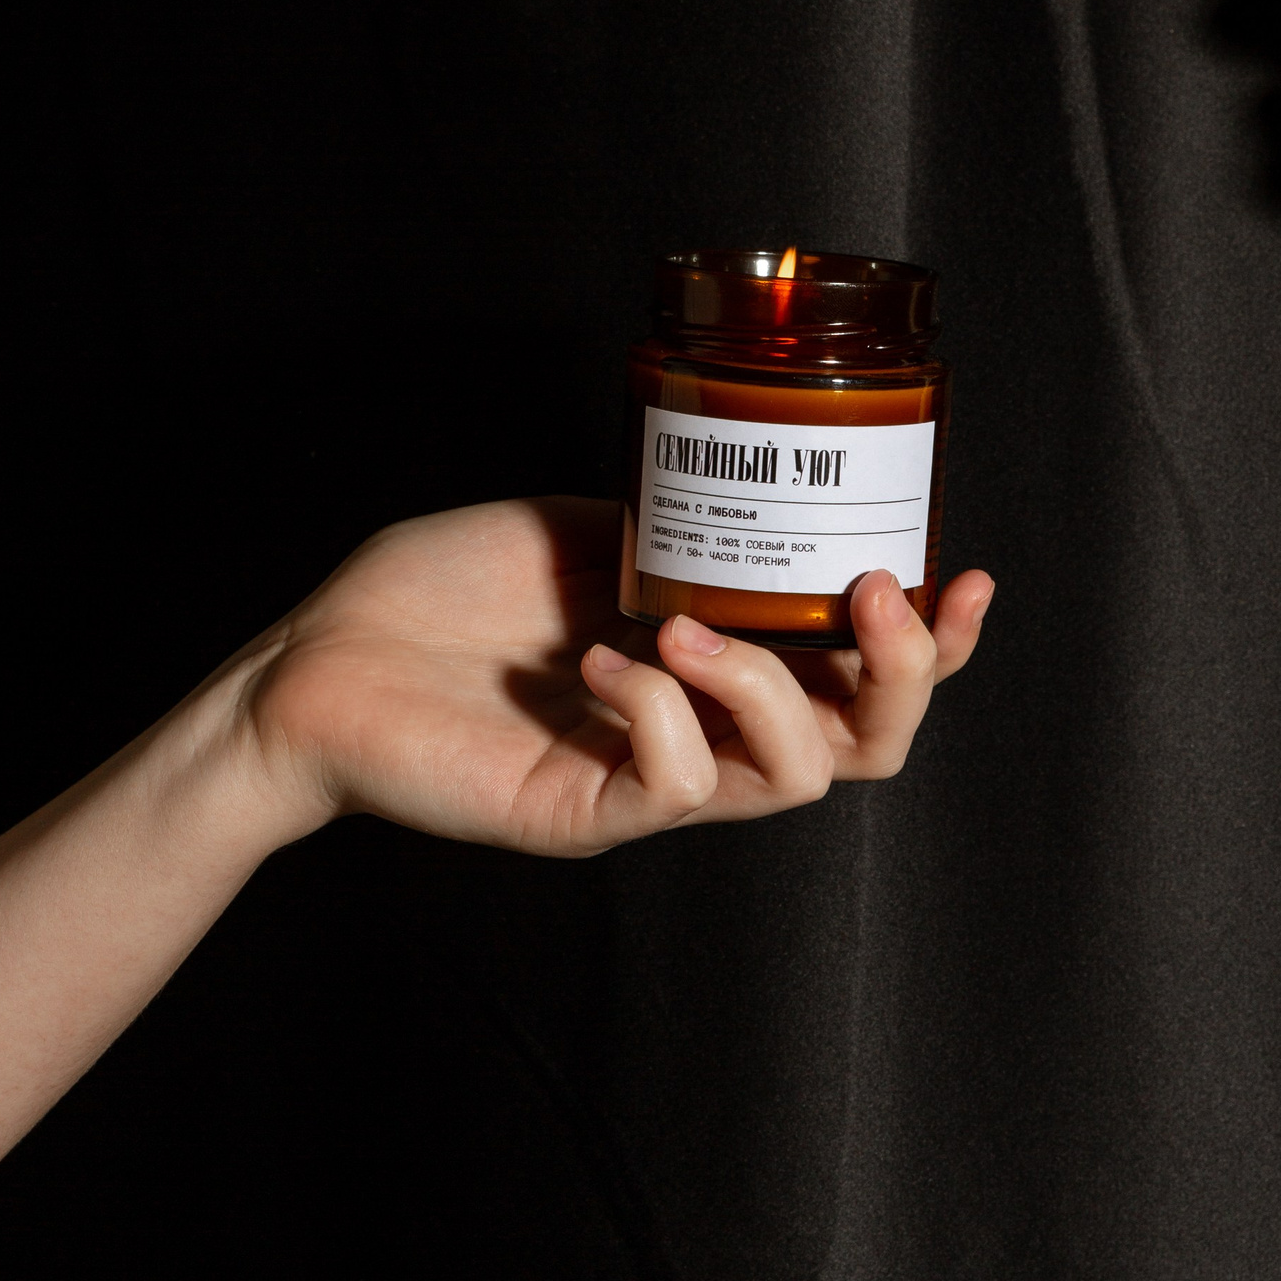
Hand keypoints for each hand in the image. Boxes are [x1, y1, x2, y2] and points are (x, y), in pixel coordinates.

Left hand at [236, 497, 992, 857]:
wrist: (318, 662)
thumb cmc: (440, 595)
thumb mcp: (589, 523)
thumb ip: (675, 516)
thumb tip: (758, 469)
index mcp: (719, 665)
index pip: (862, 682)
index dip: (934, 643)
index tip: (962, 576)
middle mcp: (704, 732)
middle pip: (868, 747)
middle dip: (904, 676)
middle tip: (873, 599)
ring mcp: (649, 782)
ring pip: (793, 776)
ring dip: (766, 685)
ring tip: (691, 627)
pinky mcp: (587, 811)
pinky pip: (677, 784)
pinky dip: (658, 707)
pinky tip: (602, 658)